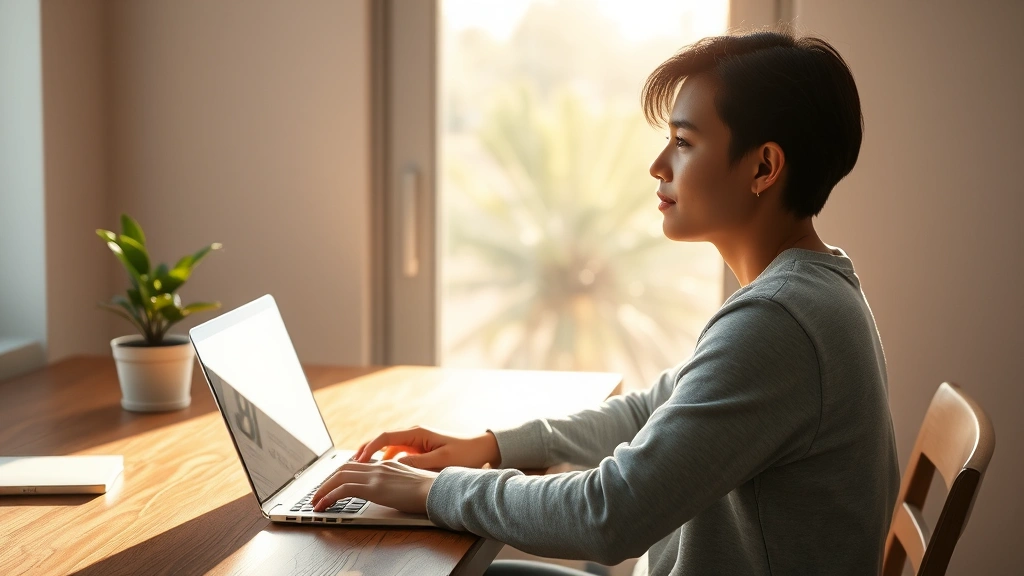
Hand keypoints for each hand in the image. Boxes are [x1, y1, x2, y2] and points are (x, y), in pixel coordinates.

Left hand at [311, 460, 437, 512]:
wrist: (438, 490)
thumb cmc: (430, 490)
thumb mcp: (410, 484)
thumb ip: (397, 483)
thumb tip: (393, 492)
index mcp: (387, 465)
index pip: (357, 465)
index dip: (341, 474)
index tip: (333, 483)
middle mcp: (379, 466)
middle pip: (344, 468)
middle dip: (327, 481)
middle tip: (318, 493)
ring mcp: (375, 475)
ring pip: (339, 477)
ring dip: (323, 489)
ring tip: (316, 501)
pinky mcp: (373, 488)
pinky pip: (343, 489)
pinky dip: (329, 496)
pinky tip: (323, 505)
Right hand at [353, 426, 500, 469]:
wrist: (481, 450)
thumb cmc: (465, 454)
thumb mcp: (442, 461)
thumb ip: (418, 462)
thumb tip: (395, 465)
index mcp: (417, 433)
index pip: (385, 437)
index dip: (369, 449)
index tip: (358, 461)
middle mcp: (413, 435)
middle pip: (381, 441)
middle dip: (364, 453)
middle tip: (350, 467)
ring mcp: (414, 442)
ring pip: (386, 449)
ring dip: (373, 458)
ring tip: (358, 472)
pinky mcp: (417, 450)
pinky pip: (395, 455)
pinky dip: (383, 462)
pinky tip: (377, 473)